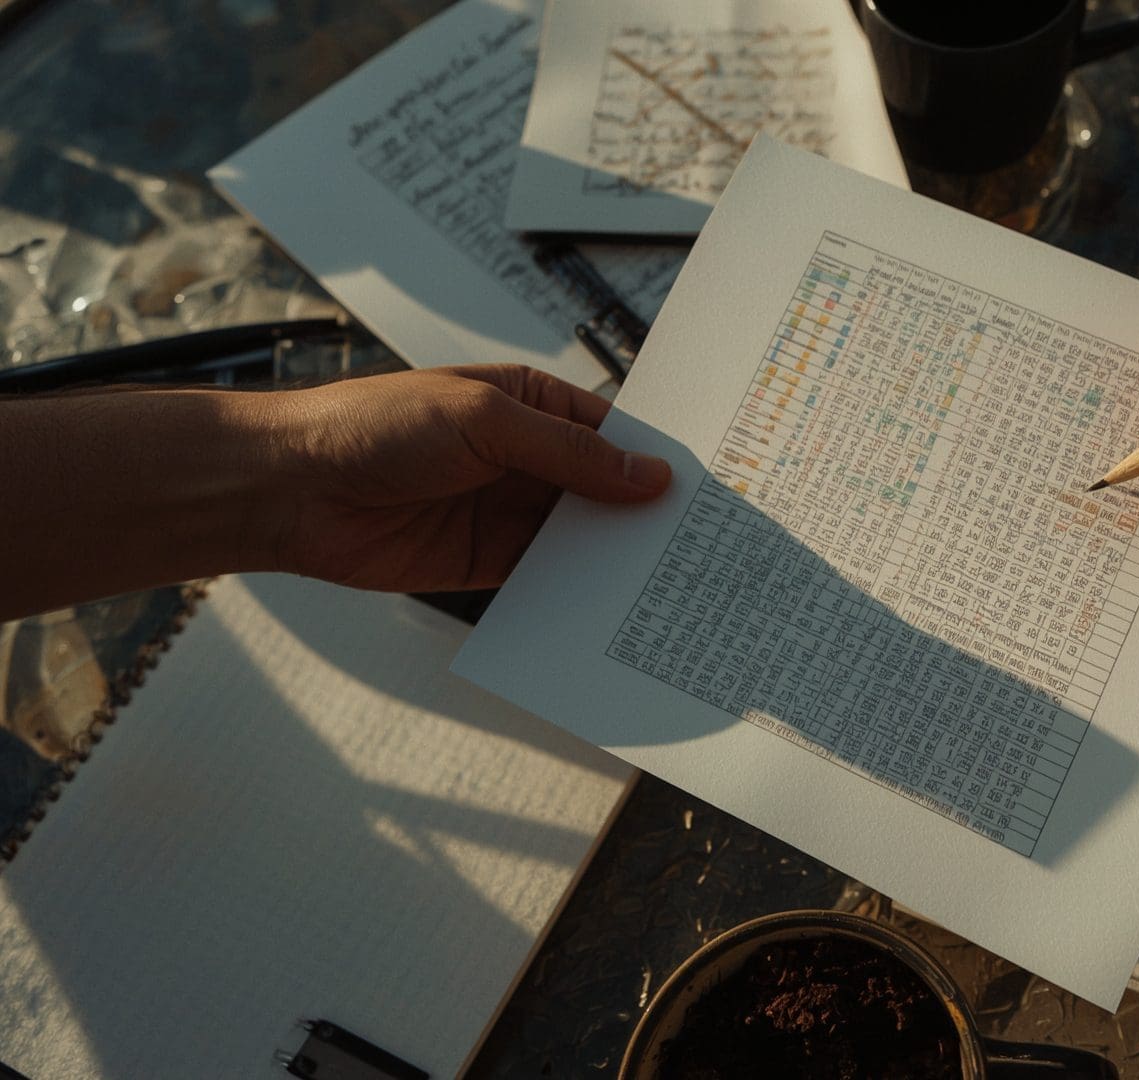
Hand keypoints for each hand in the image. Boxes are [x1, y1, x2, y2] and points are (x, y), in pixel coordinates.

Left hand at [263, 365, 668, 592]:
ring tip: (673, 581)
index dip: (656, 457)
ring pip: (581, 538)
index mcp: (531, 404)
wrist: (288, 487)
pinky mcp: (485, 563)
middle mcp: (526, 458)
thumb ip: (569, 453)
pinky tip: (613, 607)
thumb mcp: (484, 421)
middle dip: (646, 513)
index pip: (613, 432)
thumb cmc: (375, 425)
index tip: (708, 487)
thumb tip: (649, 477)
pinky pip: (545, 580)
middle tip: (706, 542)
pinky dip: (576, 592)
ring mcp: (507, 512)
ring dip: (616, 557)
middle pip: (605, 489)